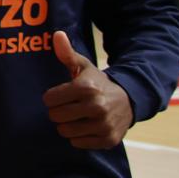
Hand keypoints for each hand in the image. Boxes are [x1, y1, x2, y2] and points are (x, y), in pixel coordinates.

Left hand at [42, 30, 133, 148]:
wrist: (129, 100)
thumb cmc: (98, 83)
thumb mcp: (83, 66)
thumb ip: (67, 53)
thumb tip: (57, 34)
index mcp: (86, 87)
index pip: (49, 99)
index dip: (52, 98)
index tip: (60, 95)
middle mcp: (96, 107)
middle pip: (55, 116)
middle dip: (58, 112)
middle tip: (68, 107)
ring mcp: (104, 125)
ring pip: (65, 131)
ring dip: (67, 125)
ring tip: (77, 117)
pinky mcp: (108, 140)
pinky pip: (78, 143)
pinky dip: (79, 137)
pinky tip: (86, 126)